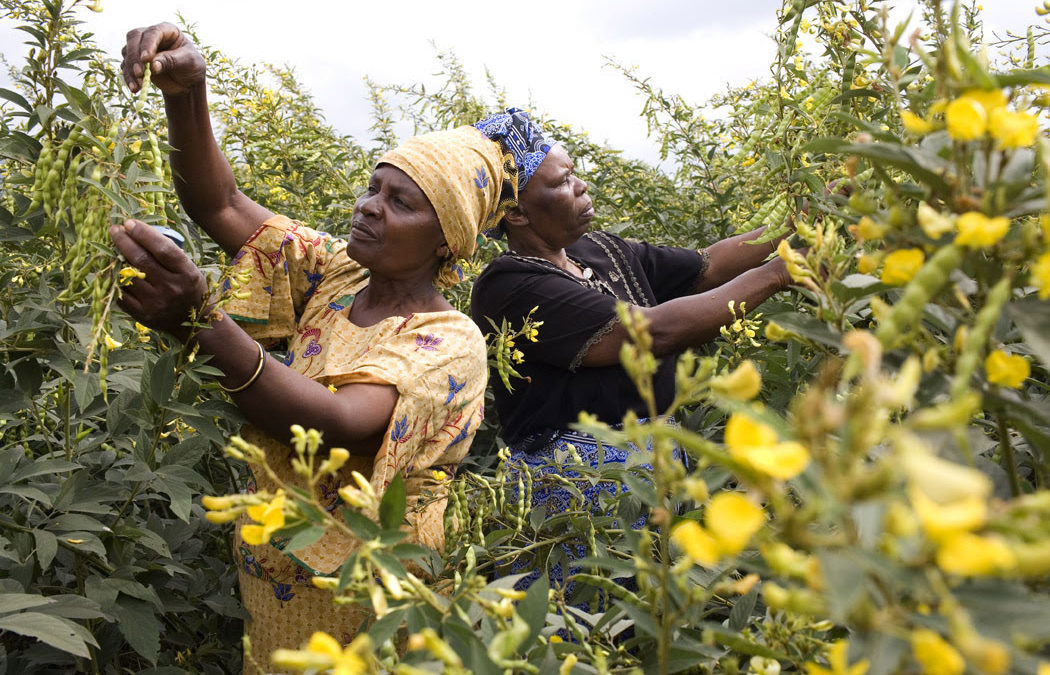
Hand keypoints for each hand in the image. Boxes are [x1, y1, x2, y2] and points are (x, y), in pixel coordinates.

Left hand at [109, 220, 208, 338]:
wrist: (192, 323)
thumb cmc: (189, 289)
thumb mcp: (189, 269)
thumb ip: (168, 254)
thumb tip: (138, 232)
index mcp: (187, 274)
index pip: (163, 249)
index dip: (144, 234)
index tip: (129, 223)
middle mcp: (172, 288)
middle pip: (142, 259)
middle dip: (124, 241)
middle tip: (115, 230)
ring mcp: (156, 303)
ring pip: (128, 275)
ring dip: (116, 258)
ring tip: (112, 248)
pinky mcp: (143, 315)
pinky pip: (122, 293)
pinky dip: (115, 279)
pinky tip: (114, 270)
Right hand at [121, 23, 205, 95]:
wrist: (186, 82)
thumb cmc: (191, 67)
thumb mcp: (188, 62)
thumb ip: (171, 61)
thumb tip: (152, 65)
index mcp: (167, 30)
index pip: (153, 32)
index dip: (147, 45)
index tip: (146, 59)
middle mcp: (151, 35)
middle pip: (134, 38)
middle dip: (135, 56)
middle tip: (139, 73)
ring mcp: (140, 47)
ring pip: (128, 52)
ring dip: (131, 70)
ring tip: (138, 85)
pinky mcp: (135, 61)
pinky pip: (126, 66)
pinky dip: (129, 77)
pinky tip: (135, 89)